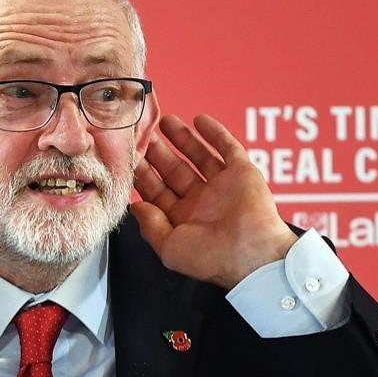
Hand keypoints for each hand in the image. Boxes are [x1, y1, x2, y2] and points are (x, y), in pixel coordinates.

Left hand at [131, 114, 297, 289]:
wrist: (250, 252)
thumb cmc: (210, 257)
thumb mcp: (169, 247)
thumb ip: (151, 226)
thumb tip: (135, 207)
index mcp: (184, 220)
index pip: (158, 192)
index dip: (143, 175)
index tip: (127, 157)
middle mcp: (202, 202)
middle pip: (175, 171)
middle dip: (158, 153)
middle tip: (142, 134)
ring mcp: (222, 186)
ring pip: (199, 156)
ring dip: (183, 138)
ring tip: (165, 120)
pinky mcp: (242, 173)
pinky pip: (228, 148)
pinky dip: (215, 133)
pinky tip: (199, 119)